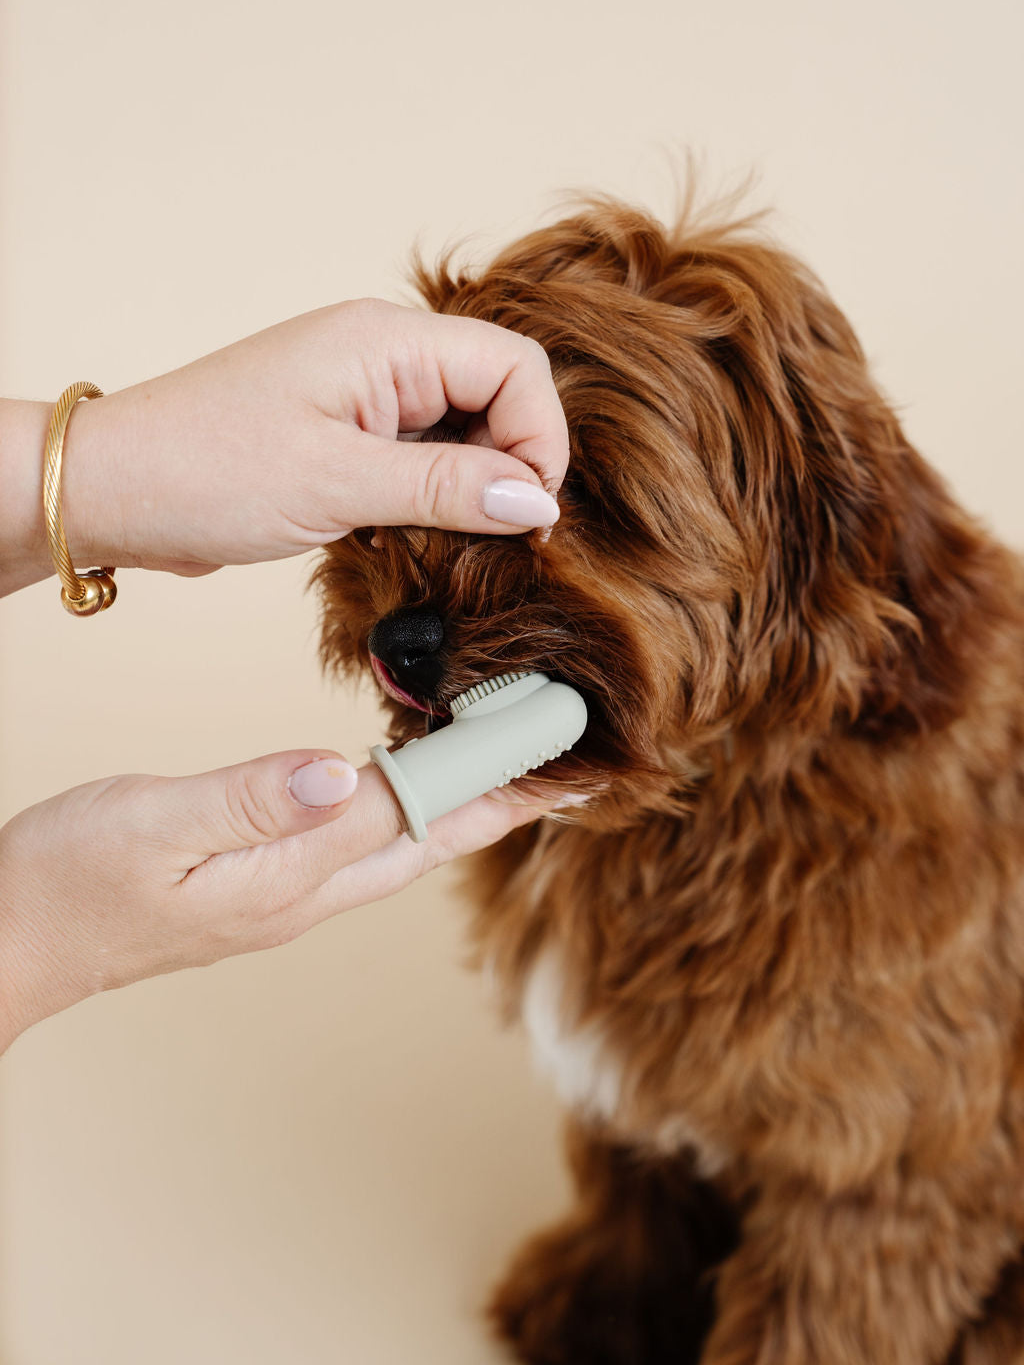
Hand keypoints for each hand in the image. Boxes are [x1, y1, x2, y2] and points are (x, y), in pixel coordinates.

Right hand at [0, 750, 555, 1051]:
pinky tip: (409, 784)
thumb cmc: (69, 881)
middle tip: (569, 760)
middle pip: (430, 839)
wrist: (15, 939)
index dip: (490, 772)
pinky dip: (407, 805)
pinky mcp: (266, 885)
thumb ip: (251, 800)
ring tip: (513, 766)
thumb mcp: (153, 826)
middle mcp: (304, 894)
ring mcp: (287, 895)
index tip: (557, 740)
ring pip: (402, 843)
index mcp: (289, 879)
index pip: (415, 814)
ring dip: (464, 803)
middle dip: (505, 798)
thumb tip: (344, 773)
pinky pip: (364, 841)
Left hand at [56, 297, 567, 576]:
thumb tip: (539, 502)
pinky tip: (413, 538)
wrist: (113, 492)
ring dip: (470, 488)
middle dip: (510, 466)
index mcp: (387, 342)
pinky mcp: (346, 436)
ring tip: (448, 542)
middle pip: (498, 396)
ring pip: (463, 432)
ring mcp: (364, 396)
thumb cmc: (206, 472)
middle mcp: (383, 357)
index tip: (530, 515)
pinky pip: (421, 457)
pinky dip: (432, 498)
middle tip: (497, 540)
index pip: (515, 368)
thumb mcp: (339, 485)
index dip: (538, 440)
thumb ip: (448, 488)